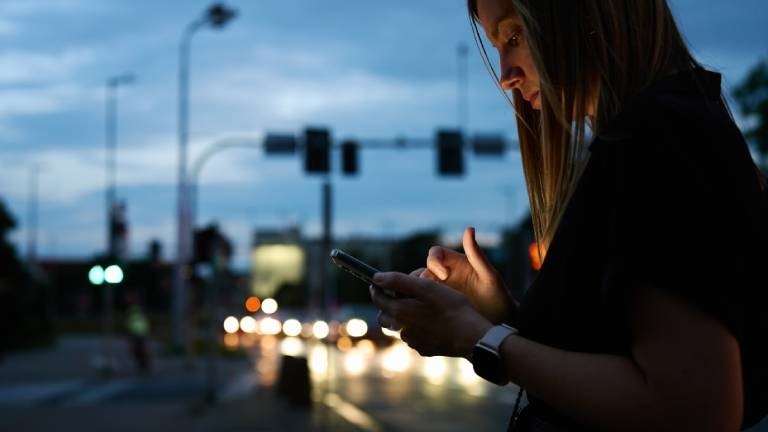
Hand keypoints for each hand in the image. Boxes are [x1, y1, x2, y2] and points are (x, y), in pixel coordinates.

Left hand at [370, 271, 491, 357]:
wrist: (471, 337)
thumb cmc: (451, 308)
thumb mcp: (426, 287)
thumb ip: (399, 281)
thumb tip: (376, 277)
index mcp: (399, 312)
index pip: (378, 299)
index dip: (376, 288)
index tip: (376, 282)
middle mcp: (402, 330)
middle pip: (384, 316)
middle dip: (386, 305)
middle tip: (396, 295)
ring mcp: (413, 342)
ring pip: (399, 327)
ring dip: (403, 317)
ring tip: (418, 307)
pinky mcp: (424, 349)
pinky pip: (413, 337)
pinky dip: (416, 328)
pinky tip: (430, 322)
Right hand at [424, 227, 515, 322]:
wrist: (502, 324)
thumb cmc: (499, 297)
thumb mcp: (489, 276)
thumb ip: (476, 254)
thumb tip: (469, 228)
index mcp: (457, 264)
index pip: (435, 254)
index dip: (434, 261)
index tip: (444, 276)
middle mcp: (446, 276)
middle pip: (423, 269)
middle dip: (419, 278)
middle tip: (425, 291)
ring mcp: (441, 292)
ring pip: (419, 286)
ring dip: (414, 291)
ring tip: (418, 303)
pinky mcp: (438, 307)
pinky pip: (421, 303)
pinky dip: (416, 304)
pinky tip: (420, 312)